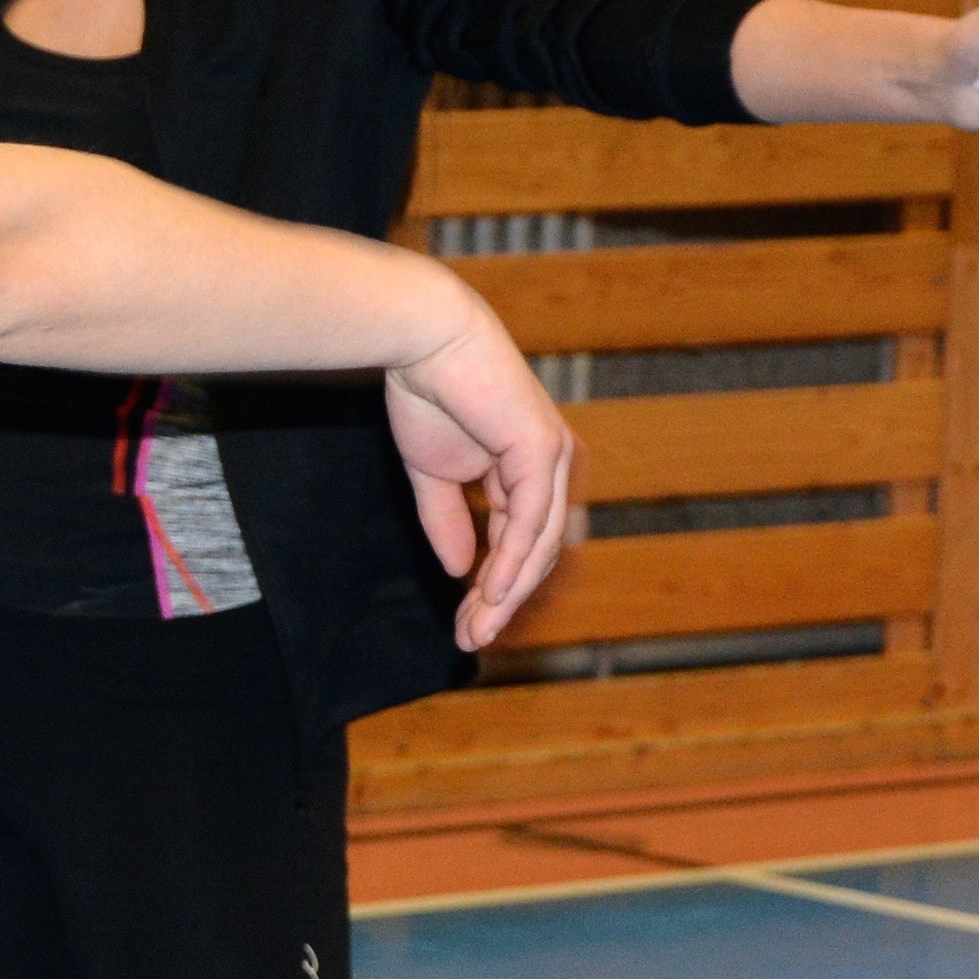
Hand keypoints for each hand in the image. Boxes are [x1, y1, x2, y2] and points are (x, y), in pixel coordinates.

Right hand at [379, 299, 577, 652]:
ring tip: (477, 629)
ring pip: (538, 544)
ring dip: (506, 592)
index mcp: (530, 469)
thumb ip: (447, 521)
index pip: (520, 543)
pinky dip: (511, 560)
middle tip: (470, 640)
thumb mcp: (433, 473)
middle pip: (535, 553)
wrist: (424, 338)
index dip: (493, 587)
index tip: (466, 626)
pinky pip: (530, 520)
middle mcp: (553, 466)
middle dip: (501, 601)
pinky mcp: (542, 450)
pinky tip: (489, 592)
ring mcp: (554, 458)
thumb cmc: (428, 391)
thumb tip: (456, 571)